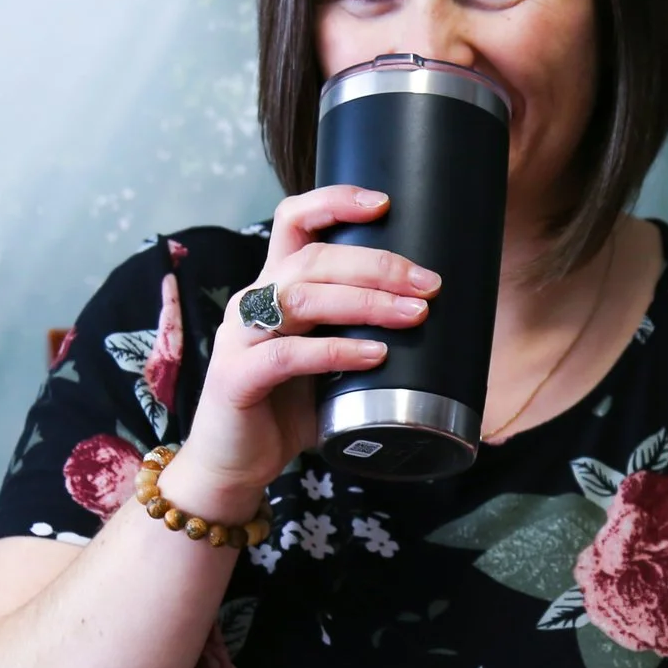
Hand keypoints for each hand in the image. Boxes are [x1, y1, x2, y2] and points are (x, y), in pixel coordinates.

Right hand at [156, 185, 440, 518]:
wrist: (236, 465)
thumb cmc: (287, 409)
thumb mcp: (329, 362)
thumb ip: (360, 334)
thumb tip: (431, 321)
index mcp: (274, 287)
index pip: (294, 221)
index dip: (334, 202)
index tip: (385, 203)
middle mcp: (253, 302)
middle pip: (312, 258)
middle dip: (376, 264)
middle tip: (428, 283)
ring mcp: (240, 338)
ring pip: (301, 297)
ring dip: (364, 301)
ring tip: (414, 314)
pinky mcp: (236, 378)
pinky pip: (287, 354)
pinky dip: (336, 352)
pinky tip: (373, 355)